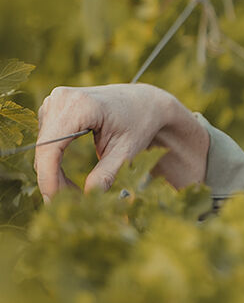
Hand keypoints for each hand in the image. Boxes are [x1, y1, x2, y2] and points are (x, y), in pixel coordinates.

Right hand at [35, 84, 209, 199]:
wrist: (142, 102)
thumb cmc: (138, 123)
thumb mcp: (127, 151)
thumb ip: (106, 174)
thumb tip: (85, 198)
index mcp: (80, 104)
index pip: (50, 148)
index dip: (49, 179)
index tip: (57, 204)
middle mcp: (61, 99)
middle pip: (44, 150)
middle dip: (53, 181)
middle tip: (72, 203)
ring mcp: (54, 101)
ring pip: (42, 150)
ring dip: (53, 174)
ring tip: (75, 190)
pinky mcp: (51, 108)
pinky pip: (45, 143)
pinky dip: (53, 163)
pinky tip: (67, 178)